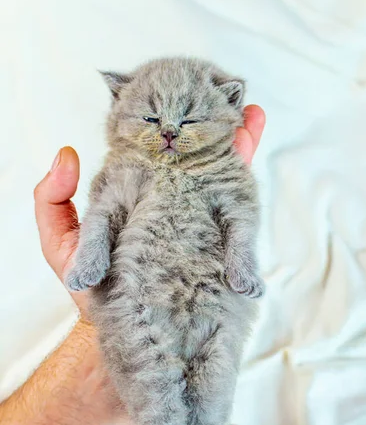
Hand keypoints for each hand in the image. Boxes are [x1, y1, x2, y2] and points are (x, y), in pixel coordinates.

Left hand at [34, 106, 265, 314]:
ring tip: (251, 114)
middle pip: (191, 156)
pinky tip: (253, 151)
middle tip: (228, 93)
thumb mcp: (61, 246)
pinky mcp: (215, 244)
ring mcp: (193, 221)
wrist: (128, 331)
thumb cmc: (91, 292)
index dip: (165, 124)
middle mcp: (167, 203)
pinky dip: (244, 181)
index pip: (151, 151)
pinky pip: (234, 210)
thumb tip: (67, 154)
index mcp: (133, 196)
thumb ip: (53, 203)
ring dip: (236, 143)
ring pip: (217, 174)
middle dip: (209, 126)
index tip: (176, 93)